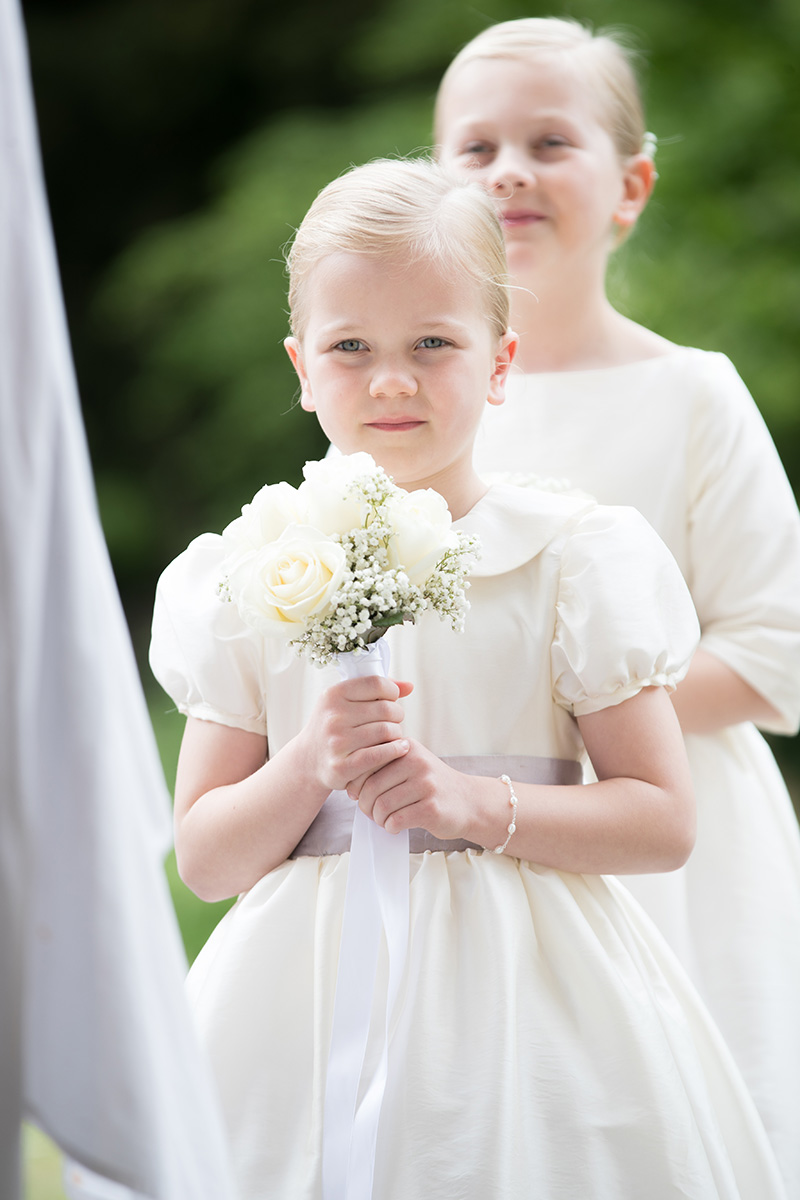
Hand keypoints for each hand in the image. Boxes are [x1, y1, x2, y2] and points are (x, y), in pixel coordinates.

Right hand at [298, 675, 412, 794]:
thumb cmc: (334, 726)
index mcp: (334, 694)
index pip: (377, 683)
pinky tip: (400, 748)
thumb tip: (409, 686)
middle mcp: (333, 716)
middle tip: (393, 721)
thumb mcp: (345, 701)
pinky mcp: (342, 766)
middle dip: (397, 715)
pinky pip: (380, 754)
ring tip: (392, 736)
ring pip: (387, 731)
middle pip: (386, 708)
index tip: (391, 700)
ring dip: (397, 734)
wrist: (308, 760)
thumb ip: (376, 690)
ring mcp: (337, 742)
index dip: (392, 691)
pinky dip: (396, 750)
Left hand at [349, 742, 478, 840]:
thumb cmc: (430, 786)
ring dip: (378, 819)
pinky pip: (397, 820)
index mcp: (406, 747)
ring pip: (382, 806)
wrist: (468, 801)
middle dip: (366, 805)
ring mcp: (426, 784)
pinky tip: (396, 825)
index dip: (356, 784)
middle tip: (371, 813)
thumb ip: (383, 767)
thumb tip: (350, 787)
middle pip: (372, 787)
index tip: (357, 795)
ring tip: (385, 819)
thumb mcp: (410, 765)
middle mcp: (416, 761)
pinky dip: (391, 827)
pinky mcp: (431, 808)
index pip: (367, 764)